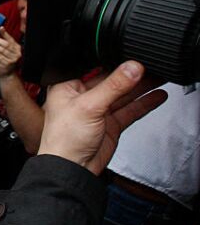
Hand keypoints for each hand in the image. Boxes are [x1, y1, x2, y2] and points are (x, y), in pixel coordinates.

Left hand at [0, 27, 20, 77]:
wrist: (7, 74)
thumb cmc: (4, 61)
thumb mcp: (4, 52)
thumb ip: (2, 45)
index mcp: (17, 48)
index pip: (11, 39)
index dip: (5, 33)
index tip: (0, 28)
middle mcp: (17, 53)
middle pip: (6, 44)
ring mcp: (13, 59)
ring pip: (2, 49)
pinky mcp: (8, 63)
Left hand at [37, 61, 166, 174]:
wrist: (72, 169)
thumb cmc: (64, 139)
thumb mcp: (89, 106)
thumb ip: (114, 86)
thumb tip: (131, 68)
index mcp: (68, 86)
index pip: (94, 68)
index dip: (113, 62)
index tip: (134, 56)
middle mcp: (83, 96)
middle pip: (112, 81)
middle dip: (132, 74)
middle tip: (152, 65)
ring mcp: (98, 110)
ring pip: (123, 94)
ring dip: (141, 87)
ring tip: (160, 76)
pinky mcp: (110, 124)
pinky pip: (129, 109)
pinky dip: (143, 103)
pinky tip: (156, 95)